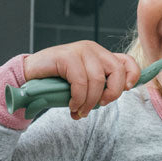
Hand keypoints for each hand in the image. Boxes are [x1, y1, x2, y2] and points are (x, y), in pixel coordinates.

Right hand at [23, 41, 140, 119]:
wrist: (29, 77)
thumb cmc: (58, 83)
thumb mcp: (84, 85)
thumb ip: (100, 86)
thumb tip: (117, 94)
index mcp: (101, 55)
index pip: (127, 60)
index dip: (133, 75)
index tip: (126, 89)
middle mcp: (93, 49)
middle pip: (116, 70)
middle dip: (111, 93)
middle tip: (99, 106)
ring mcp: (79, 50)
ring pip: (97, 79)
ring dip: (90, 101)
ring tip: (80, 111)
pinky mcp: (66, 56)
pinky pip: (80, 81)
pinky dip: (78, 98)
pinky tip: (72, 105)